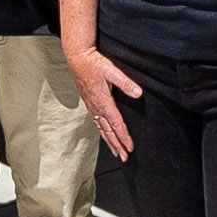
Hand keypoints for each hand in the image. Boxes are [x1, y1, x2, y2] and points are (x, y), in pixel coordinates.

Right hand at [64, 35, 138, 160]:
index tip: (130, 148)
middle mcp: (96, 107)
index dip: (124, 137)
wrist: (77, 58)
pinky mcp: (89, 103)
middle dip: (117, 145)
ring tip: (116, 152)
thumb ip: (126, 83)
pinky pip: (96, 122)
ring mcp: (91, 106)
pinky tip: (105, 135)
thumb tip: (138, 94)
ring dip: (110, 141)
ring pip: (101, 129)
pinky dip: (102, 132)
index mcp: (103, 101)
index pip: (116, 124)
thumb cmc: (94, 63)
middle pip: (108, 131)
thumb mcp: (112, 70)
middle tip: (124, 158)